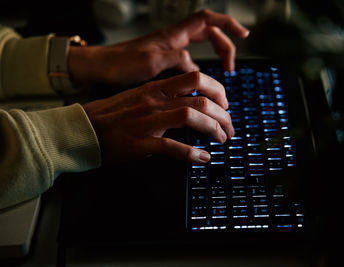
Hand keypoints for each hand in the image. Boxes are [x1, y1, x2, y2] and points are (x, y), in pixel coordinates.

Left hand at [69, 9, 248, 87]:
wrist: (101, 68)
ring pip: (200, 49)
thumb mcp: (152, 61)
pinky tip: (198, 85)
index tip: (244, 35)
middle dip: (225, 48)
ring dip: (213, 60)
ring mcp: (170, 49)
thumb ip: (177, 59)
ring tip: (220, 79)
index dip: (228, 24)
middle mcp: (174, 39)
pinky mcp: (164, 61)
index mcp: (174, 35)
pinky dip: (198, 71)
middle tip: (231, 69)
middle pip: (210, 34)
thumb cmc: (121, 63)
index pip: (207, 20)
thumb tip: (197, 68)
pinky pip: (188, 62)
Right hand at [83, 71, 233, 163]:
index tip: (224, 104)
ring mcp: (148, 120)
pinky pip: (171, 146)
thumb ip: (164, 97)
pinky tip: (203, 158)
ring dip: (213, 129)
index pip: (196, 78)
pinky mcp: (140, 142)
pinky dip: (192, 153)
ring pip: (190, 116)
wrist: (84, 129)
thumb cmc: (112, 115)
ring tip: (221, 140)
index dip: (217, 91)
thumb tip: (191, 105)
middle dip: (223, 114)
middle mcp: (155, 100)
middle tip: (229, 128)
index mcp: (156, 88)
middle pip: (200, 98)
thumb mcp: (140, 97)